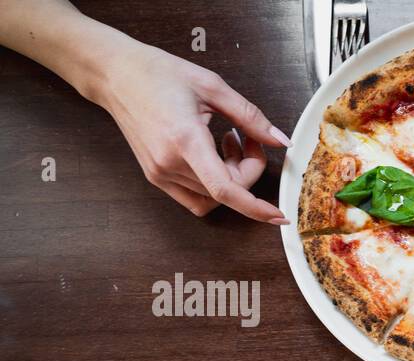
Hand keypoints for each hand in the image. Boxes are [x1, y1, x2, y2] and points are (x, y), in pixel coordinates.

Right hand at [93, 41, 289, 222]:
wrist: (114, 74)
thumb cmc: (157, 73)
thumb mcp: (211, 86)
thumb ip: (250, 117)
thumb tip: (280, 140)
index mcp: (185, 140)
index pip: (226, 190)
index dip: (256, 207)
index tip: (278, 215)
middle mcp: (170, 163)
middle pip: (227, 190)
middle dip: (248, 169)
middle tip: (247, 138)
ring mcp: (160, 174)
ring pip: (213, 197)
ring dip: (232, 177)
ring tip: (228, 141)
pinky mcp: (155, 176)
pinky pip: (195, 198)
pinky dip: (214, 186)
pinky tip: (214, 157)